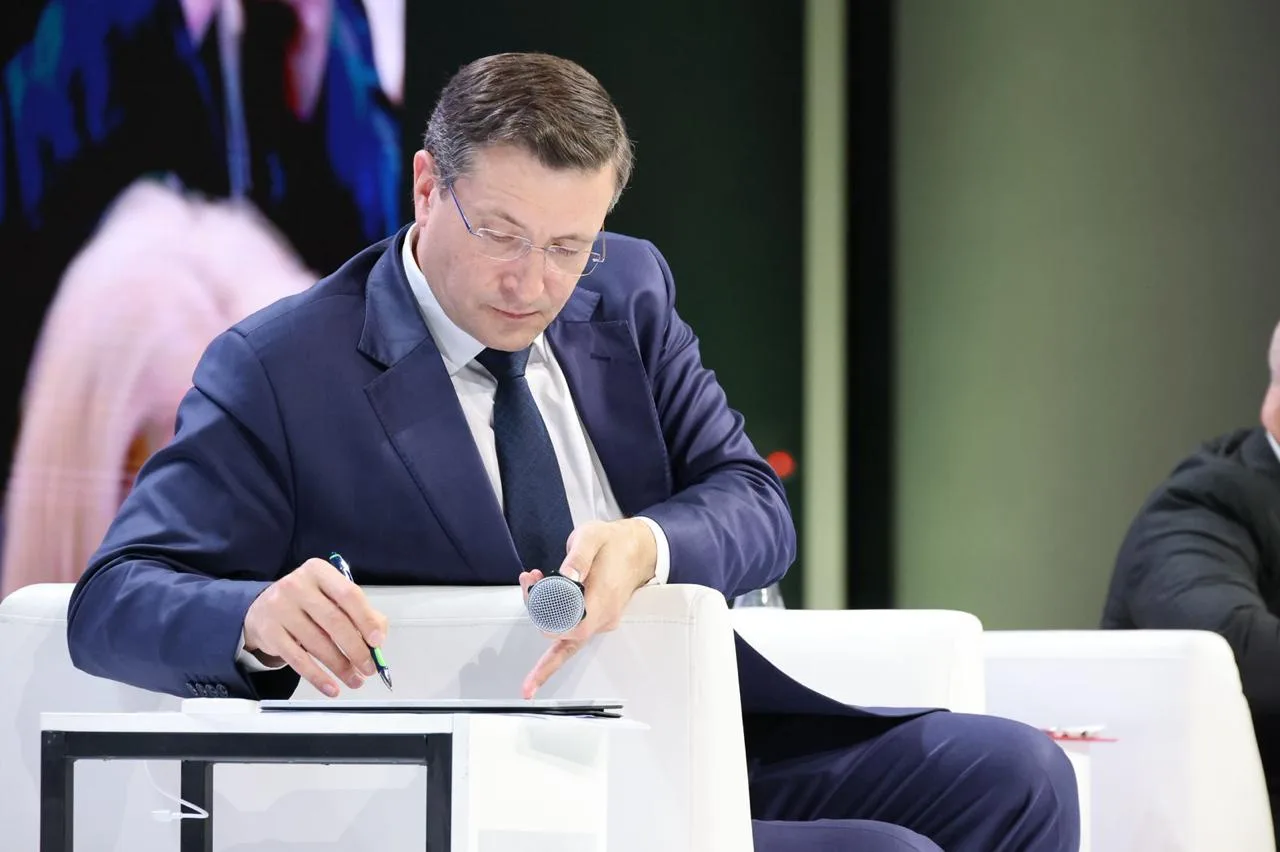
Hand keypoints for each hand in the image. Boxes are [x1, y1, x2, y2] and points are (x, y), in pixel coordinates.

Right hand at [243, 557, 387, 696]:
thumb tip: (378, 637)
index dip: (366, 619)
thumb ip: (359, 611)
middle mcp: (297, 586)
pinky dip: (317, 677)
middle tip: (369, 668)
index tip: (377, 641)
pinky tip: (331, 688)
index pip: (348, 594)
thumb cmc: (306, 602)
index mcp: (318, 571)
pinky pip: (297, 660)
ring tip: (355, 679)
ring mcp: (280, 608)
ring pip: (317, 643)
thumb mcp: (331, 596)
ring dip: (340, 666)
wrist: (262, 608)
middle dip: (356, 649)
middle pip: (334, 621)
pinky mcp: (269, 632)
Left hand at [520, 519, 656, 697]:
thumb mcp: (593, 537)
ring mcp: (600, 621)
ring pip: (564, 635)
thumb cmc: (615, 544)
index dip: (549, 622)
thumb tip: (566, 576)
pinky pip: (570, 631)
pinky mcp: (596, 620)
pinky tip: (539, 604)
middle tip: (529, 583)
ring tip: (531, 584)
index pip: (573, 630)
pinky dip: (551, 622)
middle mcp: (602, 617)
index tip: (533, 593)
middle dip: (538, 612)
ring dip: (542, 616)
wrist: (638, 550)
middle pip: (563, 635)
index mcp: (603, 599)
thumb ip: (579, 557)